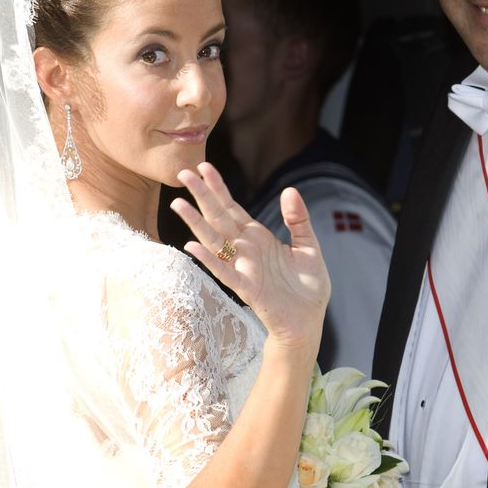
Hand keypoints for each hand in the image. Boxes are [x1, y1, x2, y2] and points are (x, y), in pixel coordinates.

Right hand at [171, 162, 329, 349]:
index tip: (204, 167)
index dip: (218, 188)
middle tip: (183, 173)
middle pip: (218, 217)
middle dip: (202, 195)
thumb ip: (298, 219)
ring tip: (179, 204)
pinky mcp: (247, 288)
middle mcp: (245, 250)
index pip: (232, 208)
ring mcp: (243, 268)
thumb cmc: (307, 287)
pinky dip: (209, 259)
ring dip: (196, 223)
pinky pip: (224, 272)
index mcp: (257, 238)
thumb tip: (289, 190)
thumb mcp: (308, 246)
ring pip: (214, 241)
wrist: (309, 320)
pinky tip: (192, 245)